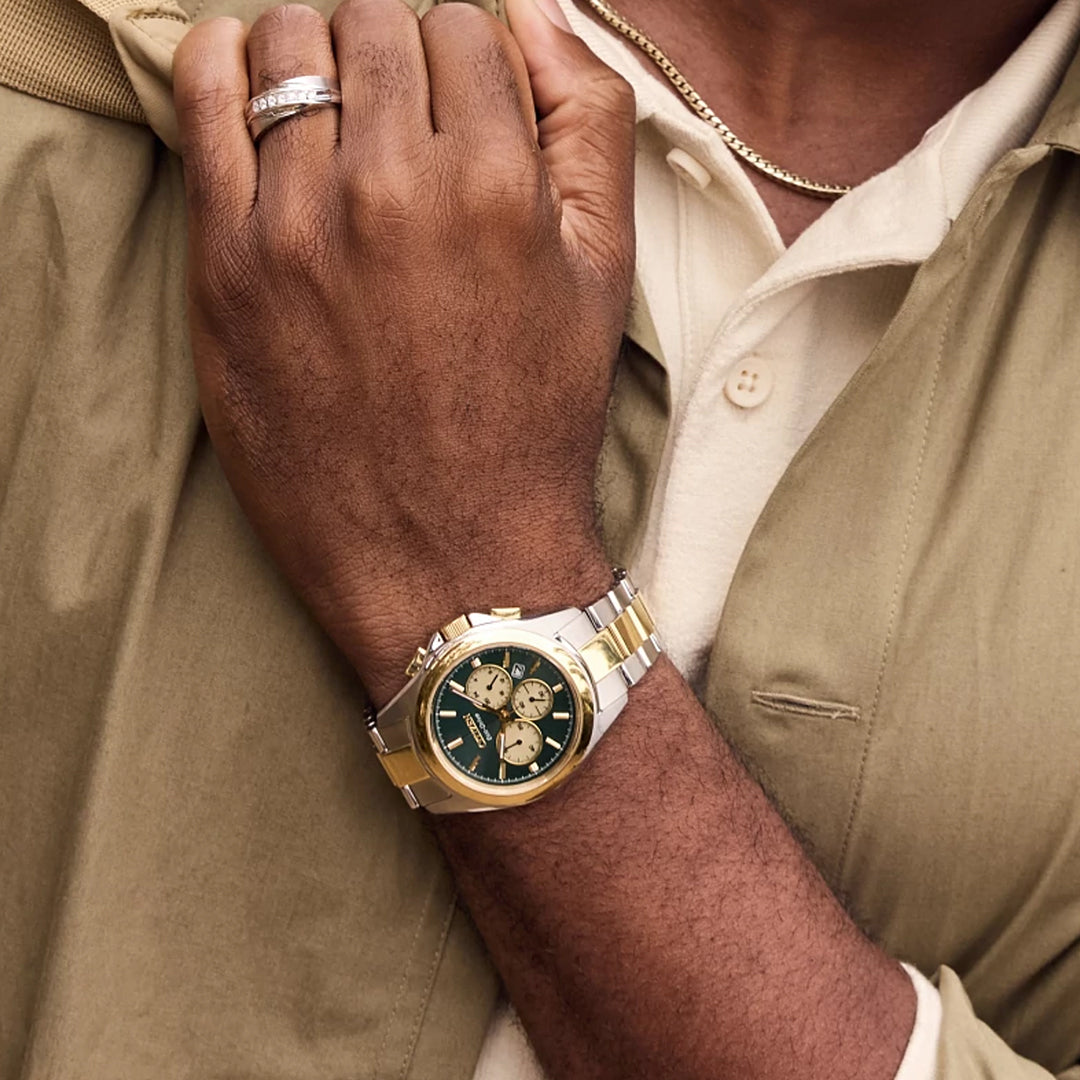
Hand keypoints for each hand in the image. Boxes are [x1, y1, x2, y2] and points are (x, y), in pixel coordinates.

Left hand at [173, 0, 635, 701]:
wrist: (453, 557)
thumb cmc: (530, 426)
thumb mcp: (602, 279)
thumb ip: (588, 128)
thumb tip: (538, 13)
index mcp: (494, 186)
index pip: (465, 28)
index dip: (467, 64)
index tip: (459, 112)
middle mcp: (389, 190)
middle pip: (376, 24)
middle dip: (395, 57)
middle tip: (400, 123)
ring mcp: (295, 227)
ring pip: (287, 45)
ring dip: (315, 58)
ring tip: (333, 118)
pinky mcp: (225, 268)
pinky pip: (202, 100)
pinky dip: (223, 69)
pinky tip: (249, 94)